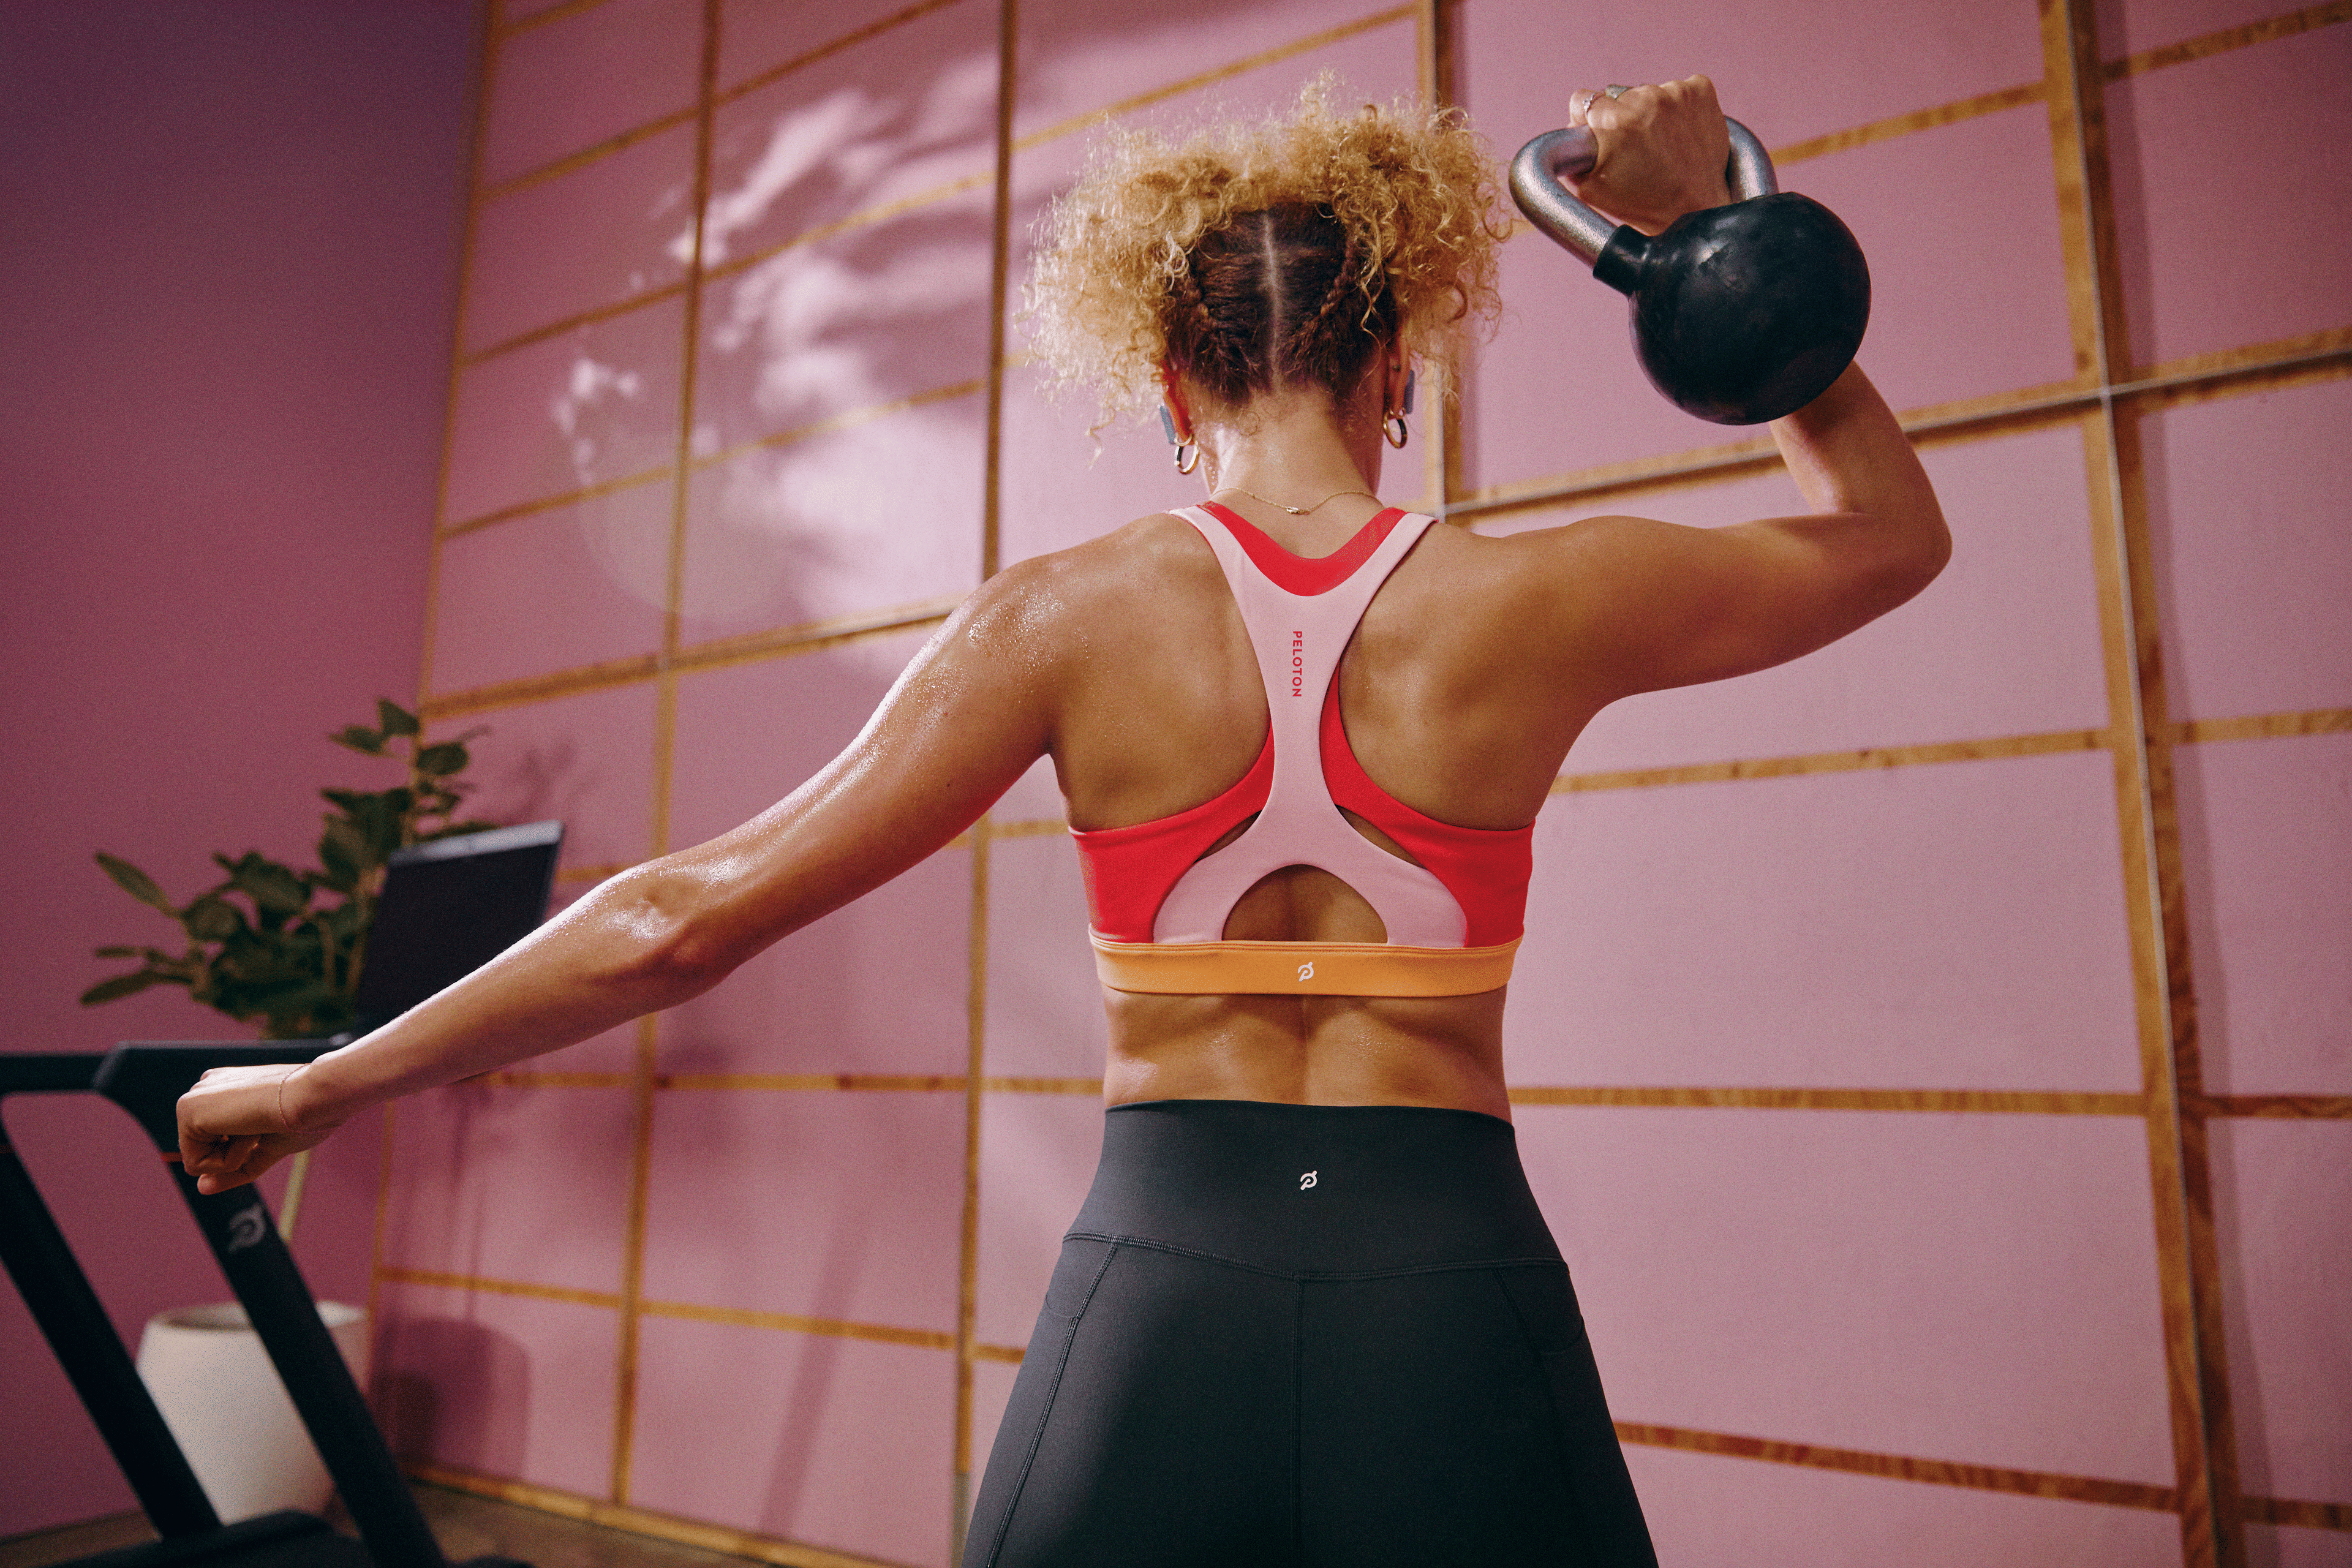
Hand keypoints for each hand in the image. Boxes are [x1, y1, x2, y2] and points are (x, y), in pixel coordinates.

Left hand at [177, 1063, 341, 1194]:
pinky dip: (228, 1160)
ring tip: (259, 1127)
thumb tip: (201, 1188)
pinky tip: (250, 1131)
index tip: (267, 1128)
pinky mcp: (186, 1110)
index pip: (216, 1142)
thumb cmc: (305, 1117)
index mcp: (224, 1089)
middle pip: (204, 1154)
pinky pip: (196, 1165)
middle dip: (237, 1154)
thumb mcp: (266, 1148)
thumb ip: (235, 1168)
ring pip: (199, 1161)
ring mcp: (194, 1099)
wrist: (315, 1097)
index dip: (241, 1150)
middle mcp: (205, 1090)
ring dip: (234, 1157)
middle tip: (265, 1127)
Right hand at [1569, 75, 1733, 235]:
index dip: (1588, 119)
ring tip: (1663, 143)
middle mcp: (1646, 99)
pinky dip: (1679, 106)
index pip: (1583, 98)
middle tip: (1637, 148)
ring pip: (1650, 93)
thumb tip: (1570, 129)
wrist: (1695, 210)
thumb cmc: (1642, 204)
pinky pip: (1680, 88)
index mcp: (1614, 121)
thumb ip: (1568, 156)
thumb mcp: (1589, 189)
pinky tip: (1680, 132)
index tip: (1601, 134)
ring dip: (1652, 112)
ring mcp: (1677, 92)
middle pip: (1619, 96)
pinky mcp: (1701, 89)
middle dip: (1623, 118)